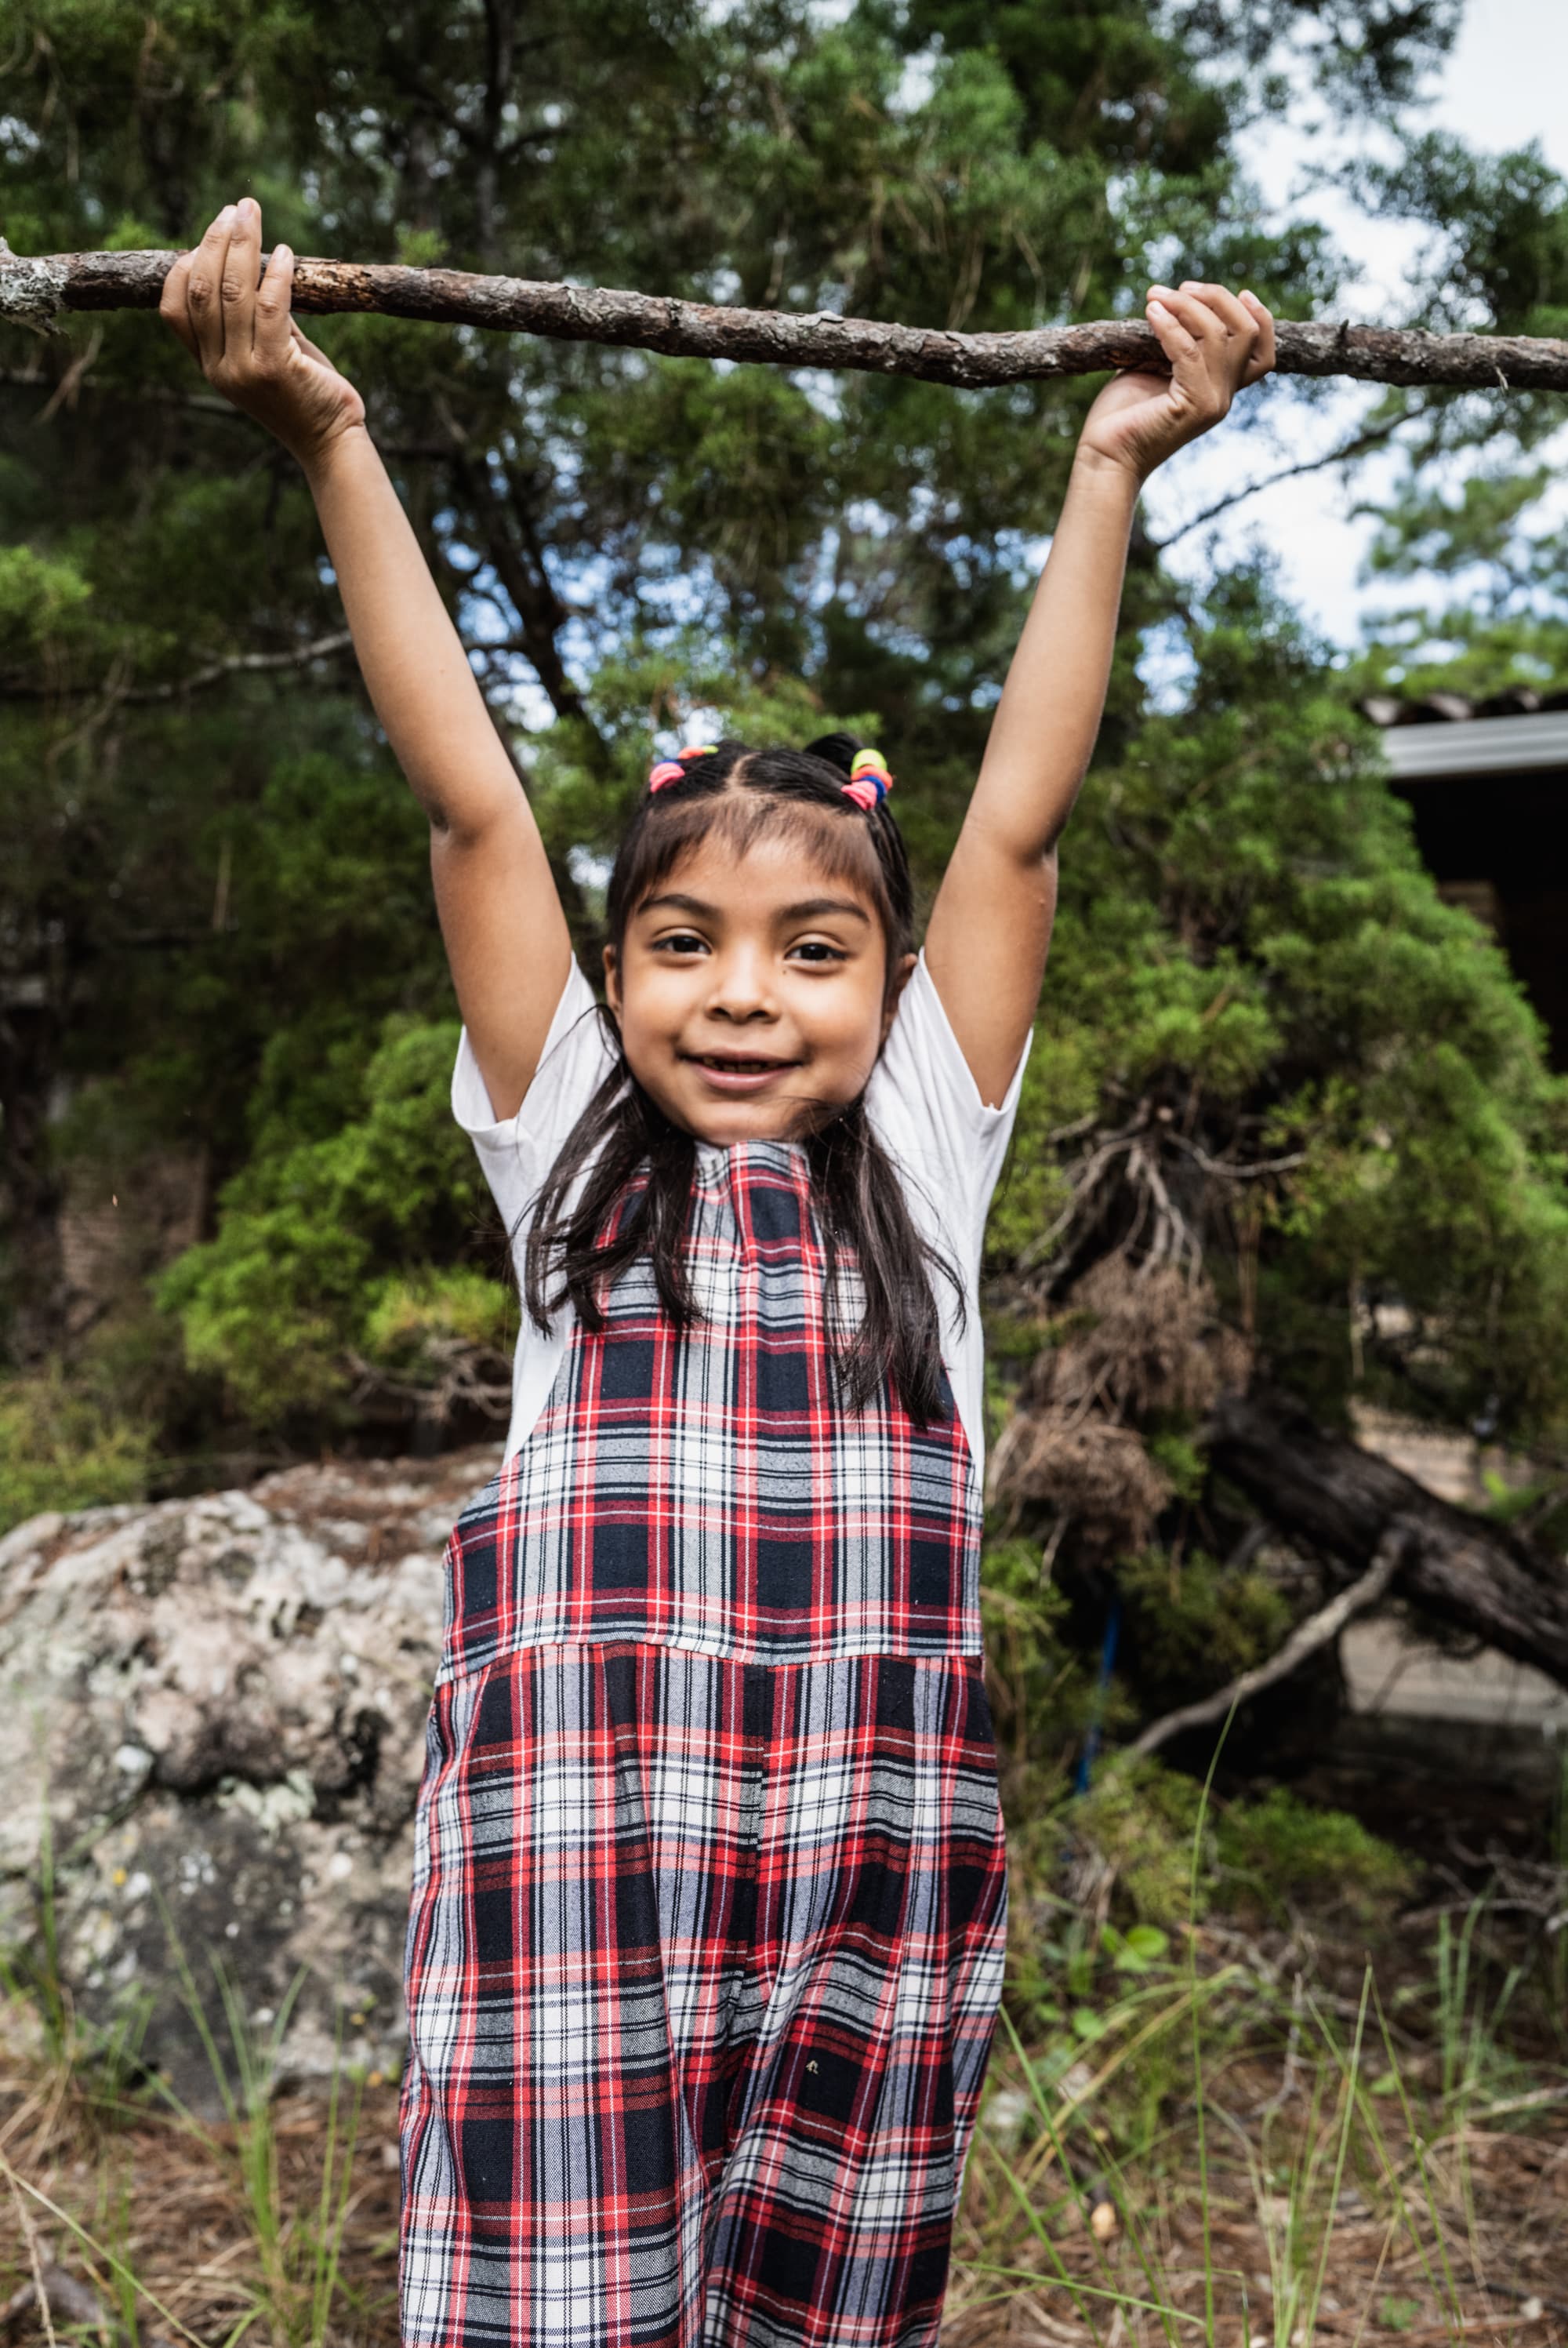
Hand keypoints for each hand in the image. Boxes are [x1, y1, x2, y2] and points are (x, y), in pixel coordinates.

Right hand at [160, 199, 365, 469]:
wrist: (330, 442)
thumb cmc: (302, 392)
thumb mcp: (263, 353)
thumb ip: (247, 317)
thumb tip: (244, 259)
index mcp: (207, 364)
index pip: (173, 306)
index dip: (186, 264)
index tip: (212, 234)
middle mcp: (218, 368)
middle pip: (202, 289)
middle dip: (216, 241)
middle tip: (236, 209)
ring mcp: (244, 370)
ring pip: (232, 293)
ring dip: (243, 246)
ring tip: (252, 213)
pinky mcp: (276, 368)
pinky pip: (270, 307)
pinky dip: (277, 275)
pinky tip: (286, 253)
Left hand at [1077, 282, 1273, 484]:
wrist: (1105, 458)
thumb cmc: (1120, 417)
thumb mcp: (1150, 368)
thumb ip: (1172, 342)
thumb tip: (1168, 304)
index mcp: (1219, 389)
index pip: (1263, 352)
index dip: (1260, 316)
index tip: (1239, 290)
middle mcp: (1223, 397)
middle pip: (1248, 332)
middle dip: (1217, 298)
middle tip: (1179, 287)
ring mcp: (1211, 403)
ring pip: (1219, 335)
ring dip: (1186, 305)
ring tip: (1154, 295)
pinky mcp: (1192, 406)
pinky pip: (1189, 352)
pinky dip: (1170, 326)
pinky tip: (1150, 312)